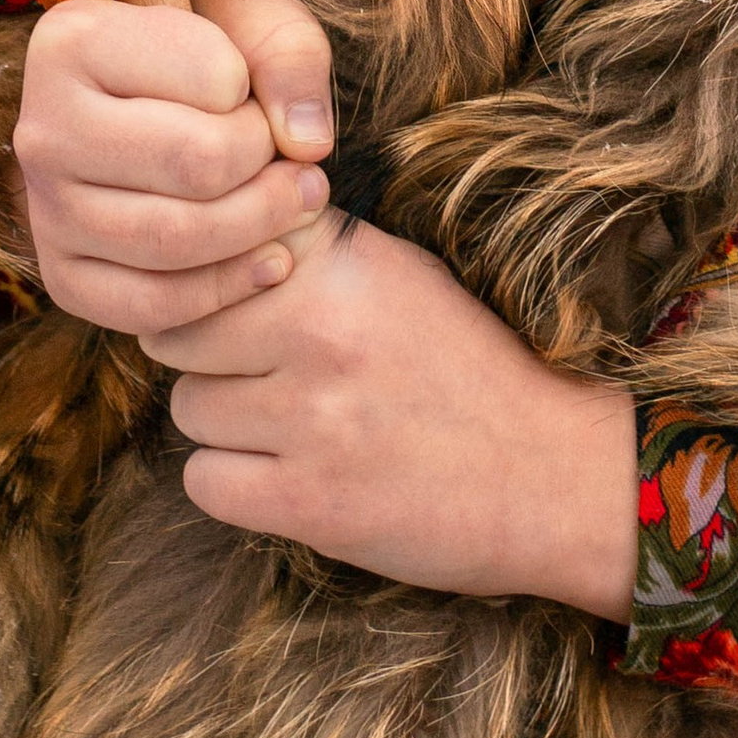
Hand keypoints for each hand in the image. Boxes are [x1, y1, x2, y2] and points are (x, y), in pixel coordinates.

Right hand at [12, 0, 338, 334]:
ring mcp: (45, 208)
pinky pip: (149, 305)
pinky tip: (271, 261)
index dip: (260, 93)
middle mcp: (43, 129)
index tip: (255, 95)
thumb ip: (292, 59)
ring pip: (173, 240)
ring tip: (301, 204)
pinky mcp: (64, 274)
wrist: (165, 109)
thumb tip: (307, 143)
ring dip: (261, 227)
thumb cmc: (212, 48)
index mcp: (72, 41)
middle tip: (302, 168)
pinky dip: (224, 290)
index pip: (212, 77)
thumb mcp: (257, 17)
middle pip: (195, 165)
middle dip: (271, 169)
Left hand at [143, 216, 640, 618]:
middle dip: (208, 354)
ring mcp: (313, 418)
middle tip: (266, 375)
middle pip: (180, 329)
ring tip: (296, 428)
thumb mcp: (400, 275)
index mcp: (344, 262)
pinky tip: (288, 477)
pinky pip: (203, 482)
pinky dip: (235, 486)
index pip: (211, 248)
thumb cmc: (473, 369)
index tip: (243, 303)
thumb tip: (214, 235)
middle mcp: (322, 329)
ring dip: (226, 424)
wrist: (557, 475)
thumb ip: (310, 250)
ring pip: (187, 408)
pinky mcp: (309, 502)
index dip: (214, 279)